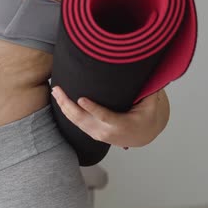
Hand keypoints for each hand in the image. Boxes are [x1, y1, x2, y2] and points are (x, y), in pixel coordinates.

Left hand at [50, 86, 164, 147]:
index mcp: (122, 125)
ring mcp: (97, 134)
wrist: (143, 136)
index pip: (104, 116)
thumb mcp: (152, 105)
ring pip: (76, 122)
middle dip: (68, 104)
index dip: (92, 108)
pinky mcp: (92, 133)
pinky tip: (60, 101)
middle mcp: (106, 132)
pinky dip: (66, 112)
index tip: (81, 99)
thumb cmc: (147, 117)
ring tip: (56, 92)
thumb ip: (148, 90)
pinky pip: (76, 123)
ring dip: (64, 107)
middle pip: (83, 119)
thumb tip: (150, 71)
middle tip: (58, 90)